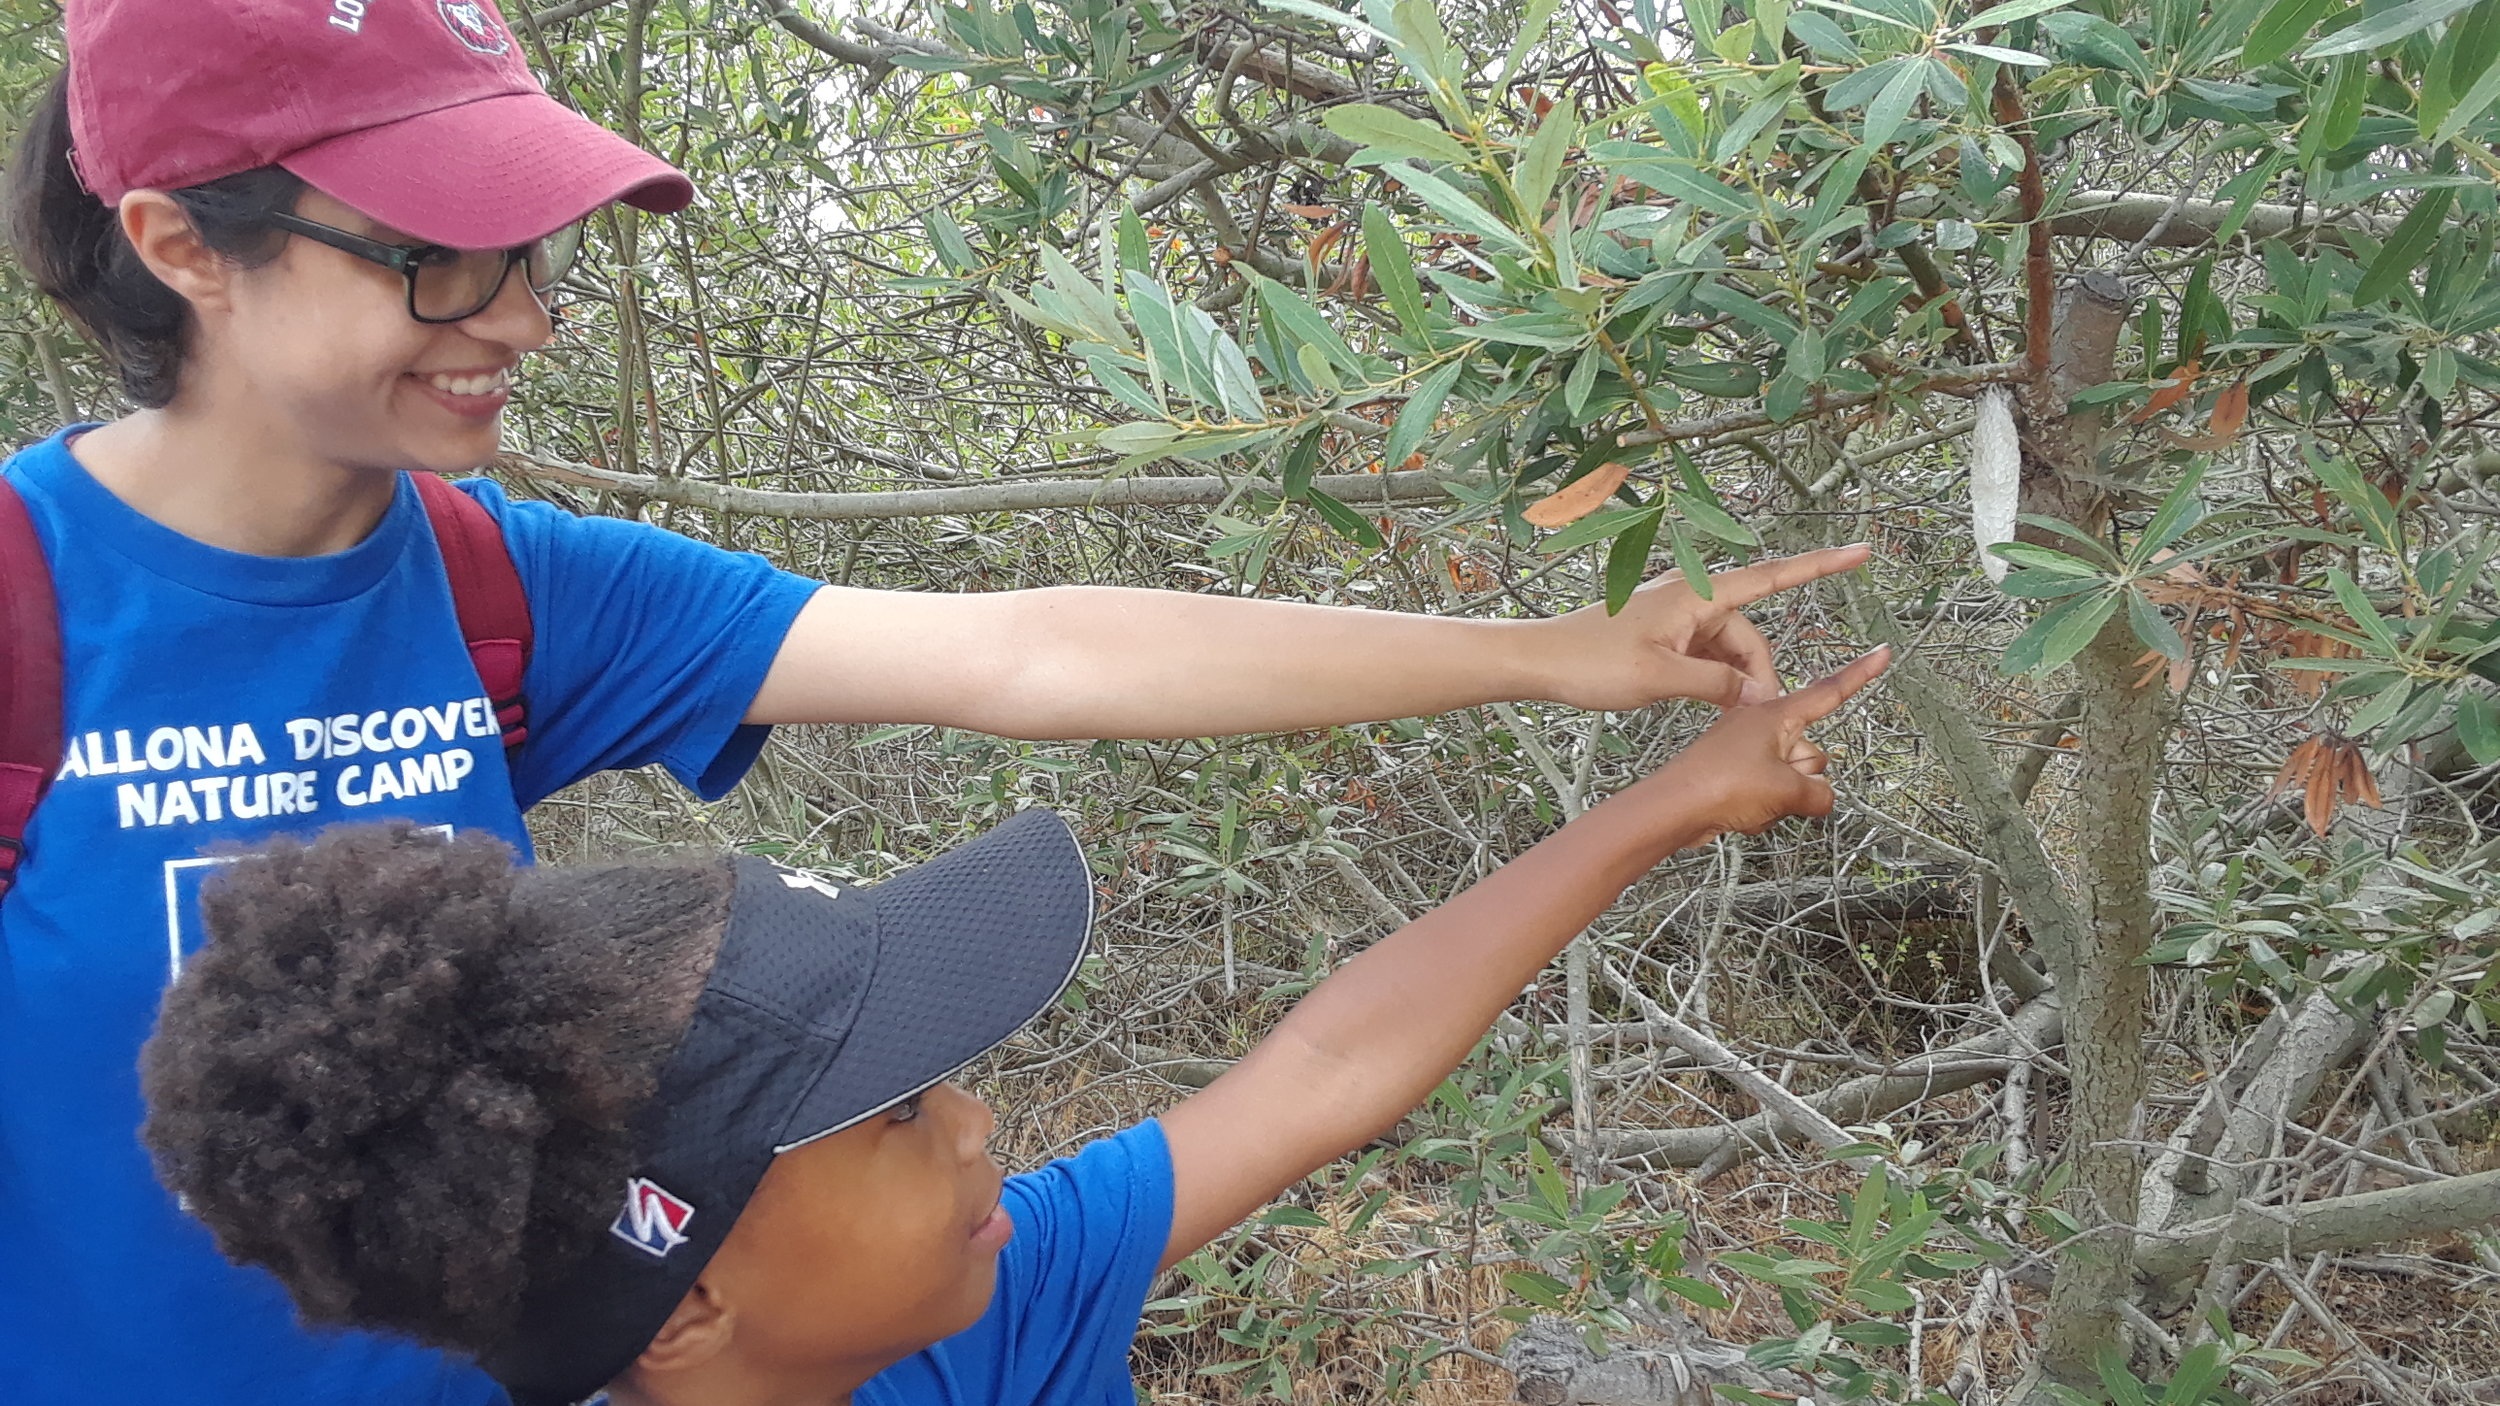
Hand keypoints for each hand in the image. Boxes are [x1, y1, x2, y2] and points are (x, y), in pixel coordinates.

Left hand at [1533, 545, 1871, 710]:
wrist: (1541, 659)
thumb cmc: (1590, 661)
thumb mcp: (1660, 679)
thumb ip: (1715, 683)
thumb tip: (1755, 691)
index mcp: (1696, 594)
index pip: (1773, 577)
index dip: (1821, 566)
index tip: (1861, 552)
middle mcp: (1691, 597)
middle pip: (1749, 634)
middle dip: (1759, 673)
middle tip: (1757, 717)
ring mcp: (1677, 616)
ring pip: (1729, 649)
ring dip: (1736, 681)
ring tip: (1729, 719)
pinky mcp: (1664, 634)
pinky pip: (1706, 655)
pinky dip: (1716, 679)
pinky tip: (1714, 707)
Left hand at [1643, 646, 1889, 840]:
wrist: (1669, 810)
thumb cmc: (1714, 784)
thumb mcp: (1784, 790)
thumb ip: (1817, 793)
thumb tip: (1821, 796)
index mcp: (1773, 712)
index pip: (1828, 690)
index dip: (1860, 674)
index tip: (1883, 652)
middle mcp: (1758, 722)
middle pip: (1809, 749)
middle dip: (1802, 774)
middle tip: (1774, 786)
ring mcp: (1742, 745)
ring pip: (1788, 772)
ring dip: (1781, 795)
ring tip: (1753, 800)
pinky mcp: (1729, 767)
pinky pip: (1765, 787)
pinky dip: (1760, 804)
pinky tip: (1741, 811)